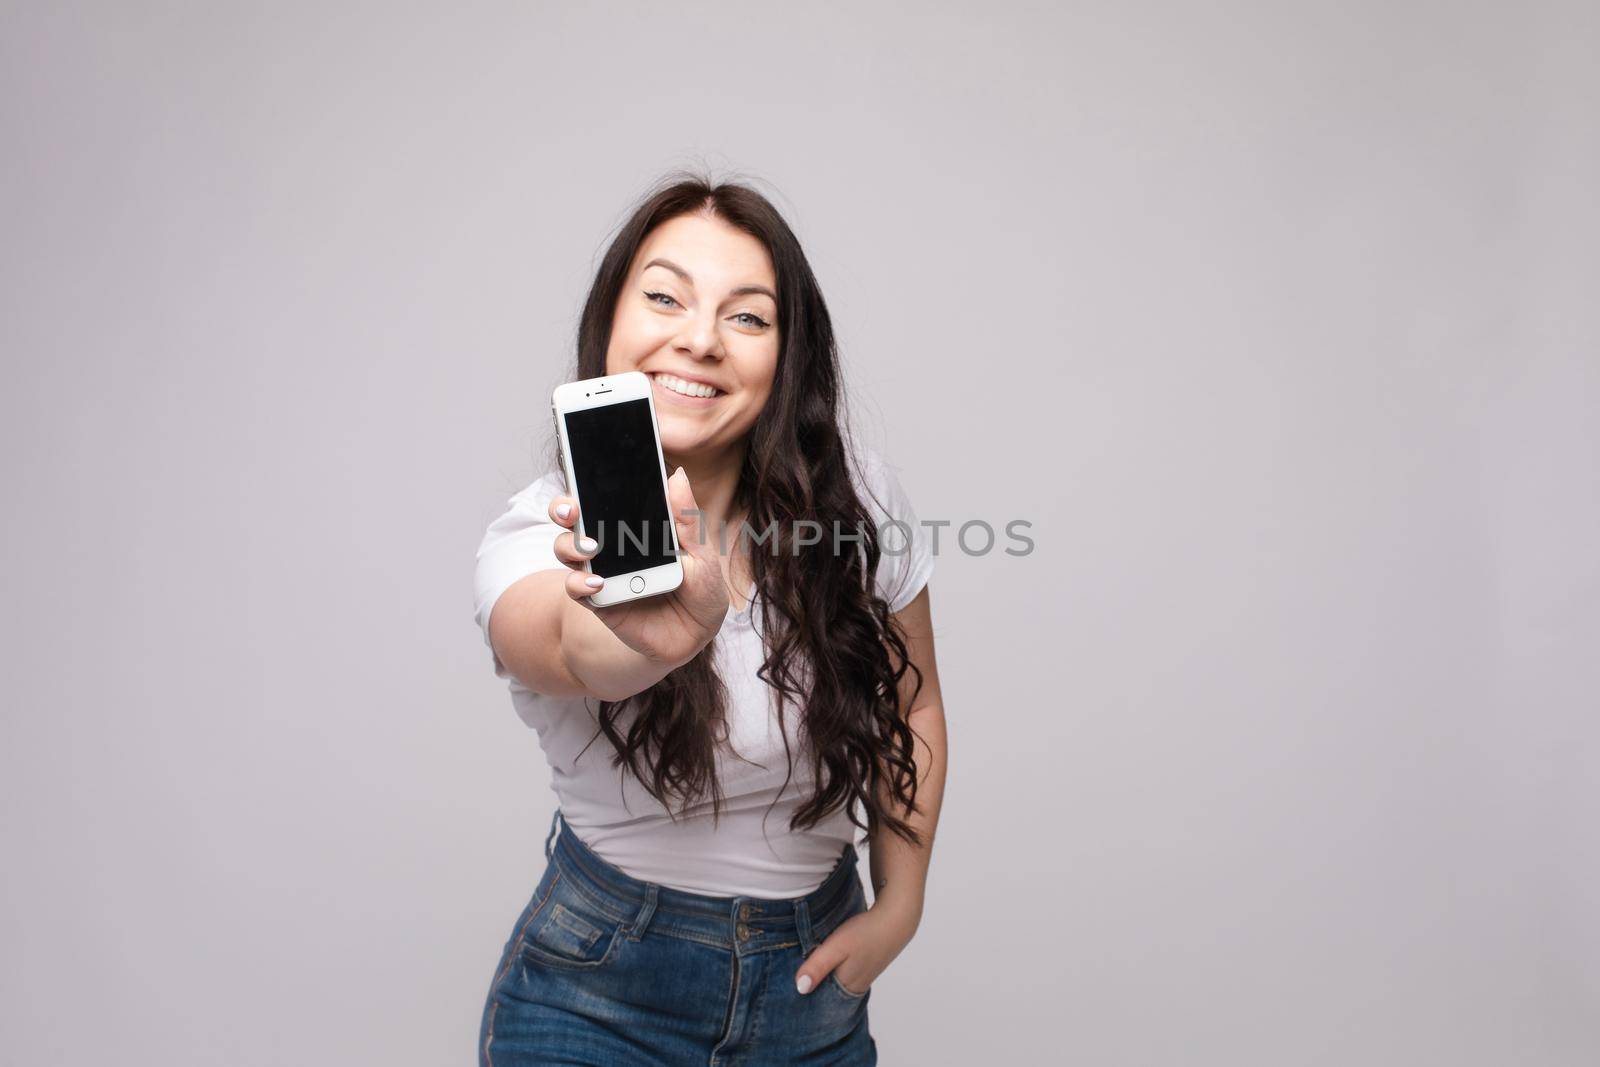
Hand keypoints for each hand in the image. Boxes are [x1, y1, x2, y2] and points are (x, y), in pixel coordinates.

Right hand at [548, 467, 728, 667]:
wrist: (697, 634)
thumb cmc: (701, 588)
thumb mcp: (701, 553)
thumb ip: (686, 519)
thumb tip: (679, 477)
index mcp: (635, 526)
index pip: (605, 497)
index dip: (588, 482)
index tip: (584, 468)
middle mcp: (611, 545)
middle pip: (574, 519)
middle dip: (564, 508)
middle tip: (572, 509)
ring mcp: (602, 571)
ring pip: (568, 549)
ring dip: (571, 544)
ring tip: (591, 547)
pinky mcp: (598, 600)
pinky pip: (577, 587)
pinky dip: (580, 582)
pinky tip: (597, 580)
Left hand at [795, 901, 919, 997]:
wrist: (896, 918)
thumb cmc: (865, 932)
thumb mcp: (837, 947)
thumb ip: (818, 966)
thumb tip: (800, 989)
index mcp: (846, 987)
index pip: (818, 1000)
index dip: (803, 993)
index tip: (785, 987)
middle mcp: (854, 988)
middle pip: (825, 994)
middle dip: (810, 986)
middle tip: (789, 976)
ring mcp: (861, 978)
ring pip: (833, 983)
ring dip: (820, 977)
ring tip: (803, 967)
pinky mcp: (864, 967)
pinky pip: (841, 975)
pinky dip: (831, 970)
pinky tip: (823, 958)